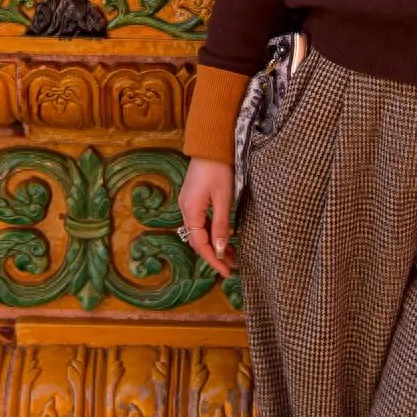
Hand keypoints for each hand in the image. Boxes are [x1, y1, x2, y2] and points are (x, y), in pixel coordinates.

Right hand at [177, 156, 235, 279]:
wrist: (211, 144)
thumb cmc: (218, 169)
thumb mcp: (224, 198)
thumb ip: (221, 225)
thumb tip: (219, 249)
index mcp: (190, 210)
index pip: (199, 244)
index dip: (212, 259)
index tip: (226, 272)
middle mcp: (185, 209)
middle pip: (197, 240)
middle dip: (213, 254)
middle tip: (231, 266)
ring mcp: (188, 203)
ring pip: (199, 231)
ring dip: (214, 244)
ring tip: (231, 254)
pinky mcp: (194, 198)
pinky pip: (201, 221)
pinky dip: (212, 232)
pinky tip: (224, 237)